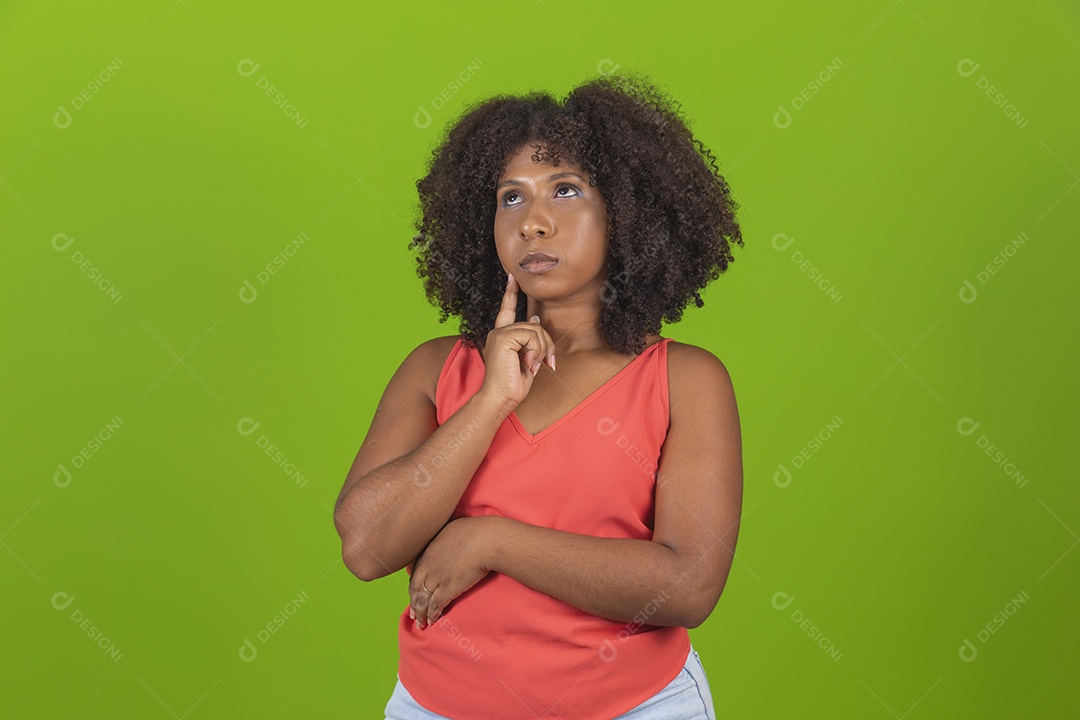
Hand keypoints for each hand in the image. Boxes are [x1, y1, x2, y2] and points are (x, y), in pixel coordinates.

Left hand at [409, 516, 495, 628]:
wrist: (486, 539)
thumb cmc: (475, 530)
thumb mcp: (452, 528)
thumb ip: (444, 537)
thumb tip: (445, 539)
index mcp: (428, 549)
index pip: (415, 572)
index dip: (414, 585)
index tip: (414, 594)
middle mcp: (428, 564)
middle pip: (415, 588)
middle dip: (414, 603)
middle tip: (413, 614)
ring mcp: (437, 577)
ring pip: (422, 599)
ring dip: (421, 613)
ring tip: (421, 623)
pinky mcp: (448, 588)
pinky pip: (435, 604)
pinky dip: (432, 614)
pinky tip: (432, 621)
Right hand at [477, 272, 556, 412]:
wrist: (499, 399)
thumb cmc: (512, 385)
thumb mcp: (527, 359)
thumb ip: (531, 341)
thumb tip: (536, 318)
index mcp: (502, 336)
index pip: (507, 309)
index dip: (510, 293)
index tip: (512, 276)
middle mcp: (498, 332)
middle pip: (535, 324)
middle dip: (546, 344)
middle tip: (547, 364)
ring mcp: (500, 334)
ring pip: (536, 329)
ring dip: (542, 350)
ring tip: (534, 366)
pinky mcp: (503, 338)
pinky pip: (532, 335)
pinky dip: (536, 351)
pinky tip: (529, 364)